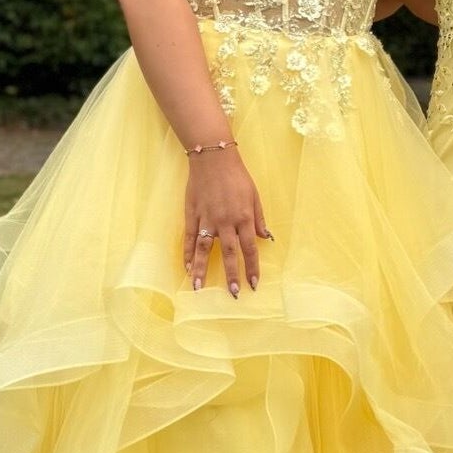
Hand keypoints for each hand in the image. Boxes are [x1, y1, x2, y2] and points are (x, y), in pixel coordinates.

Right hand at [183, 148, 270, 296]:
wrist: (213, 158)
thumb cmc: (238, 176)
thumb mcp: (255, 195)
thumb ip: (259, 218)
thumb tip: (266, 238)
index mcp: (244, 217)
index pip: (249, 248)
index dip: (252, 268)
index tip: (253, 284)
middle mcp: (226, 221)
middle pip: (229, 253)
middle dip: (231, 275)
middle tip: (232, 294)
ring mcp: (207, 219)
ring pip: (204, 250)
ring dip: (202, 270)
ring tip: (199, 289)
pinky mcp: (192, 214)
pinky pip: (189, 238)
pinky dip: (187, 254)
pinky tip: (187, 268)